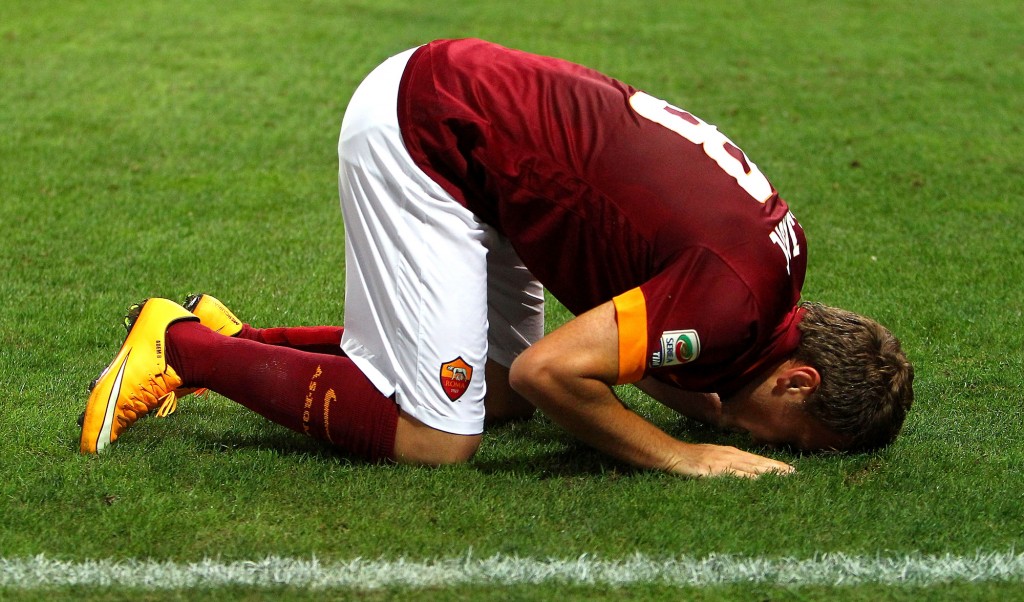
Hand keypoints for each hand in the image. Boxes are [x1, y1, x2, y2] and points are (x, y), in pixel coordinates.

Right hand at [665, 443, 794, 477]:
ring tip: (785, 477)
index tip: (790, 470)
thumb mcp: (711, 459)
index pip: (757, 460)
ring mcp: (723, 462)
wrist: (672, 454)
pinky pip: (736, 475)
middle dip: (777, 468)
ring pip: (752, 468)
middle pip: (759, 463)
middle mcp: (730, 455)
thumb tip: (739, 472)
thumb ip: (725, 465)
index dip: (774, 465)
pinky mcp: (715, 470)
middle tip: (795, 474)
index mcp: (730, 453)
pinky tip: (760, 482)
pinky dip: (750, 479)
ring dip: (769, 472)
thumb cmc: (689, 459)